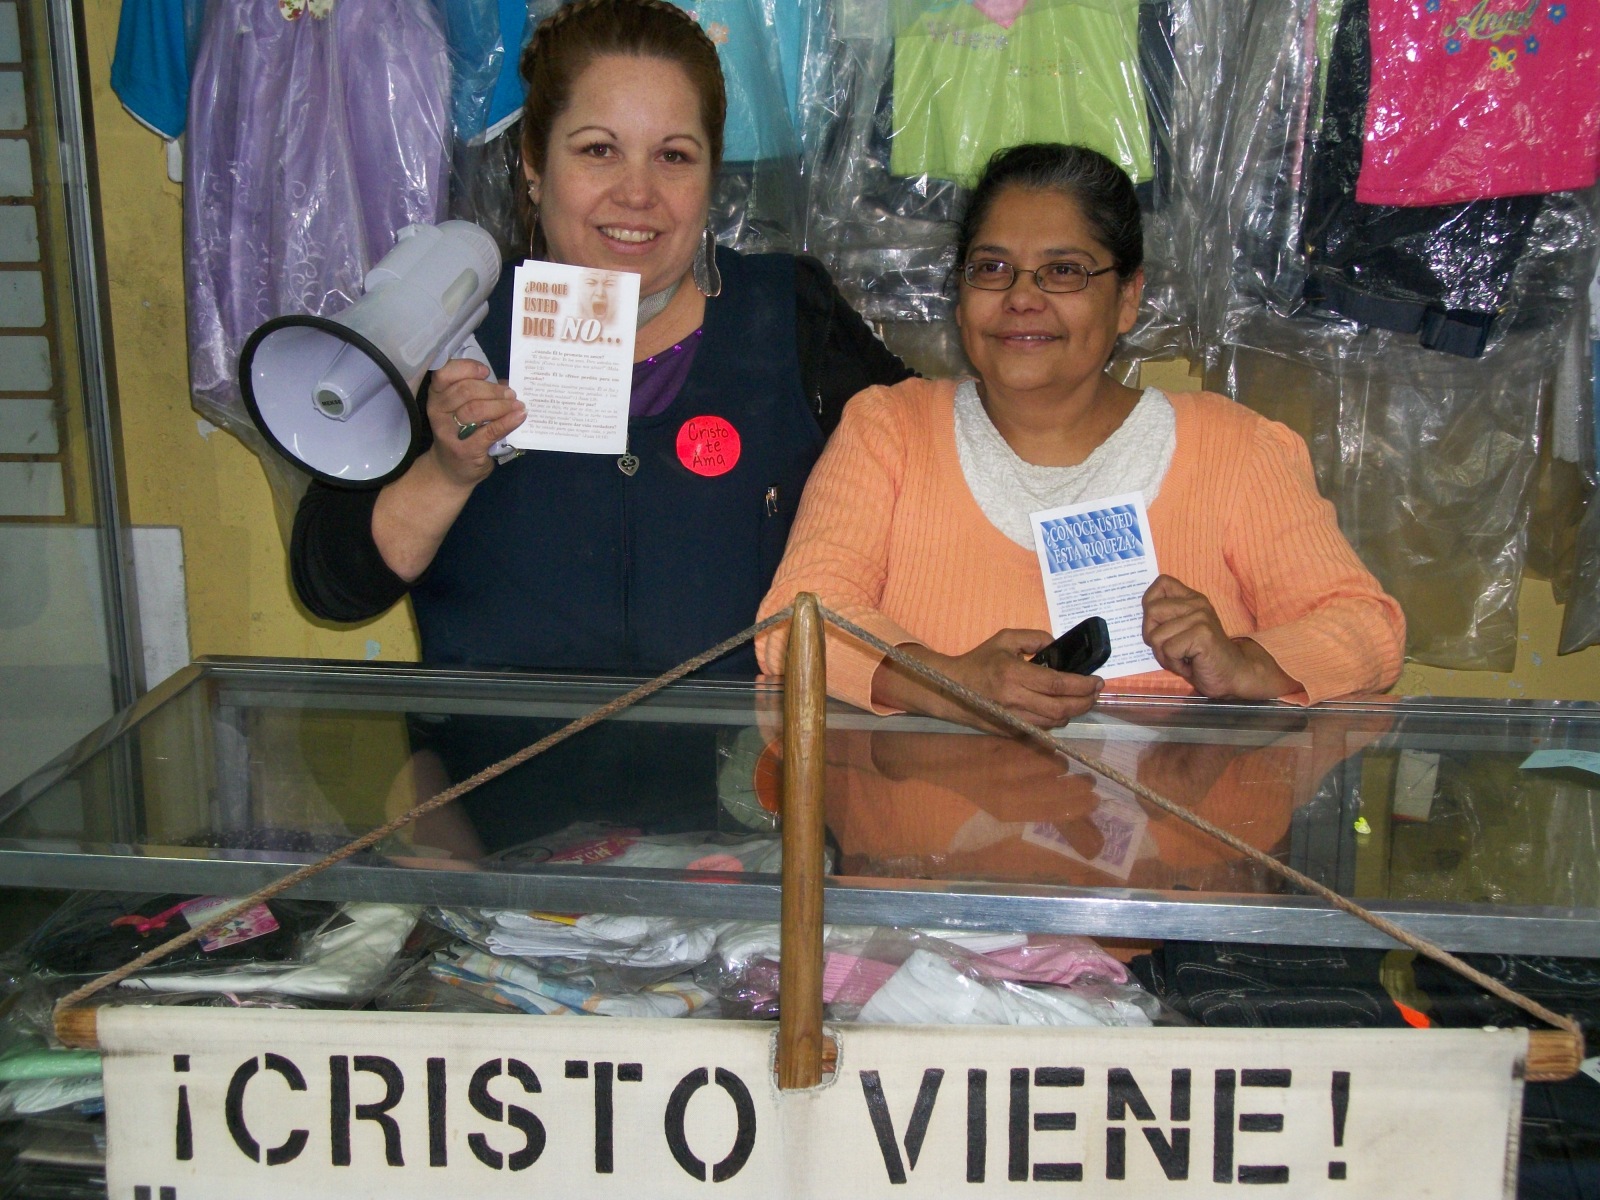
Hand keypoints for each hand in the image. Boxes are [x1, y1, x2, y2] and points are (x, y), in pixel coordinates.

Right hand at [426, 358, 525, 486]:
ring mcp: (450, 432)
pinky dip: (507, 421)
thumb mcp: (459, 410)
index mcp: (436, 396)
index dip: (466, 368)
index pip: (444, 373)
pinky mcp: (466, 449)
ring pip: (475, 409)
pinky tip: (519, 416)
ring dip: (501, 405)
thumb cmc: (458, 434)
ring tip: (517, 404)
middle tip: (511, 393)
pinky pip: (489, 431)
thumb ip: (477, 394)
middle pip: (465, 390)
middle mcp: (438, 412)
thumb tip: (505, 384)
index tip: (485, 371)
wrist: (450, 471)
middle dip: (492, 389)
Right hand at [872, 629, 1102, 729]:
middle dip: (1085, 702)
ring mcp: (1012, 718)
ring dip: (1073, 712)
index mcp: (1014, 673)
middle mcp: (1014, 699)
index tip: (1098, 681)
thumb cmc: (979, 661)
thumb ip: (1034, 637)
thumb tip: (1058, 646)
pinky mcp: (1010, 730)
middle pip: (1061, 708)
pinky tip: (1060, 709)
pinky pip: (1042, 728)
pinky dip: (1056, 720)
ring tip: (1081, 700)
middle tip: (1095, 693)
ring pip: (1054, 722)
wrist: (951, 688)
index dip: (1082, 685)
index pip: (1057, 684)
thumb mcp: (1005, 638)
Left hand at [1141, 575, 1294, 699]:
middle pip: (1151, 611)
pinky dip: (1175, 664)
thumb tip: (1143, 612)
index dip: (1150, 602)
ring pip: (1156, 636)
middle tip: (1171, 649)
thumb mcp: (1180, 631)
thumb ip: (1165, 617)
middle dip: (1152, 637)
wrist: (1231, 675)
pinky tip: (1190, 665)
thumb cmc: (1200, 657)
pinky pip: (1168, 650)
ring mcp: (1200, 618)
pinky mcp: (1202, 635)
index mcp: (1191, 599)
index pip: (1162, 583)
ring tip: (1183, 658)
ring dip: (1164, 656)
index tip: (1159, 623)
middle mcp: (1197, 604)